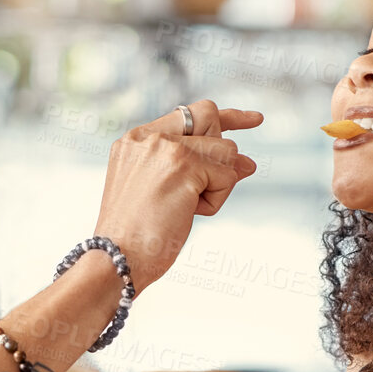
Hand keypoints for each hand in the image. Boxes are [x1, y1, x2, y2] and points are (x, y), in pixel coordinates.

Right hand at [94, 99, 260, 288]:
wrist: (117, 257)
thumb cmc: (139, 235)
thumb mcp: (168, 193)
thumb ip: (200, 167)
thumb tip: (248, 163)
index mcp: (137, 139)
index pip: (192, 114)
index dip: (227, 117)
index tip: (255, 119)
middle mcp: (149, 136)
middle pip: (214, 123)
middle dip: (219, 159)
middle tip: (194, 193)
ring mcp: (167, 148)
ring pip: (226, 151)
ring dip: (216, 186)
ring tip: (183, 208)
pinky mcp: (184, 165)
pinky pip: (227, 176)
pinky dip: (215, 201)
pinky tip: (187, 213)